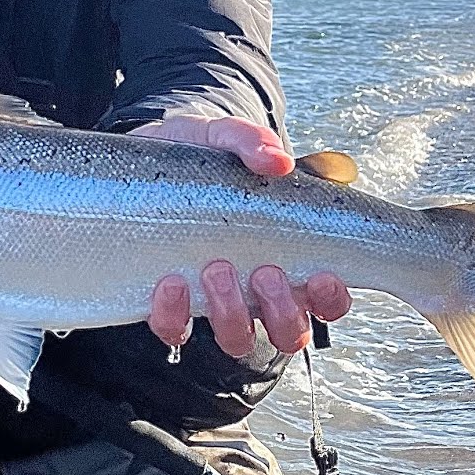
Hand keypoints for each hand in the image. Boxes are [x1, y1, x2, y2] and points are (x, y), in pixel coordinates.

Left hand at [131, 115, 351, 356]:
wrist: (142, 160)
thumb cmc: (199, 156)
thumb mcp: (224, 137)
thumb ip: (251, 141)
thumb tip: (278, 161)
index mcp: (287, 255)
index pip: (328, 297)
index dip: (332, 298)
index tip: (323, 275)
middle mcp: (255, 289)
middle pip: (291, 330)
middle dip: (283, 311)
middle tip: (266, 272)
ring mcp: (212, 301)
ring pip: (238, 338)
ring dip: (233, 314)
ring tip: (216, 269)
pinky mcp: (167, 304)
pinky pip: (175, 330)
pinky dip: (174, 315)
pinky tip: (170, 282)